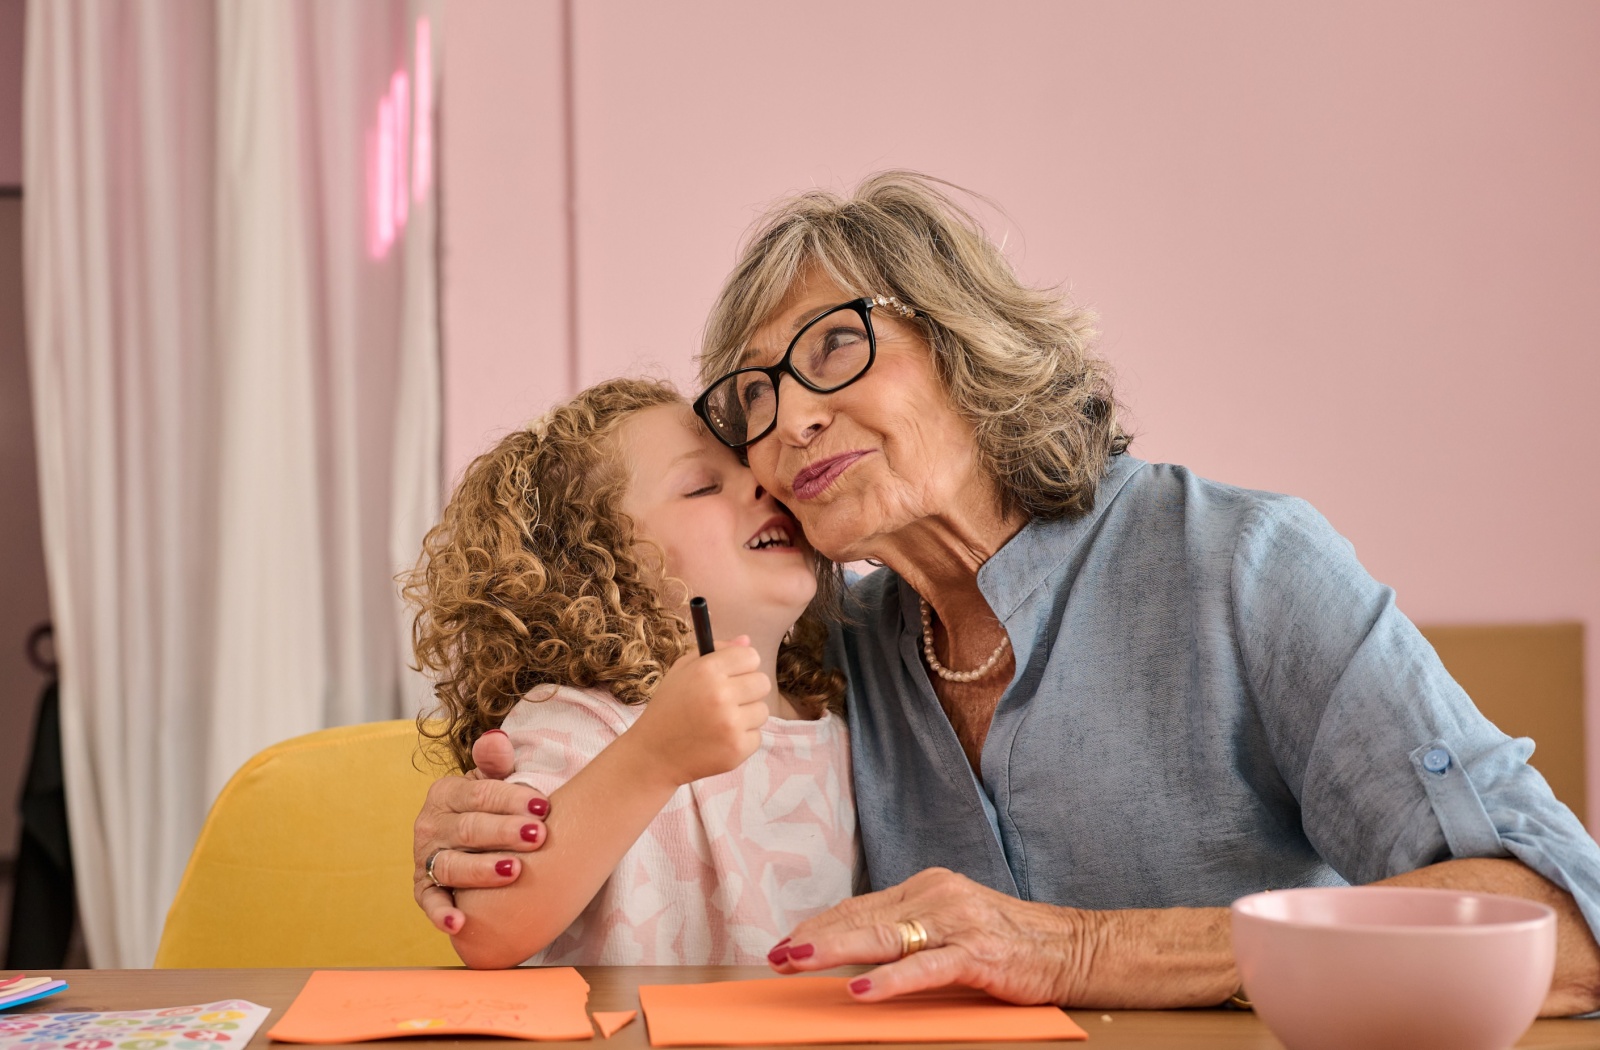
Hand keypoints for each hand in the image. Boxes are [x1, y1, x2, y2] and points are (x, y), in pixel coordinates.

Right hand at [413, 729, 551, 932]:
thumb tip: (497, 741)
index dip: (511, 798)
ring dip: (481, 870)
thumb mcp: (493, 780)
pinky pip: (430, 902)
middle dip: (505, 832)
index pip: (479, 793)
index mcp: (446, 792)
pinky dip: (441, 914)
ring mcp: (425, 858)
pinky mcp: (424, 888)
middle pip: (469, 828)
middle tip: (538, 837)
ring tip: (513, 871)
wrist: (474, 840)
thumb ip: (495, 762)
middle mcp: (430, 824)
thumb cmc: (492, 807)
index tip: (543, 806)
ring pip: (451, 865)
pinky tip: (459, 924)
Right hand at [630, 637, 769, 785]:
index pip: (751, 656)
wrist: (654, 755)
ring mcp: (730, 723)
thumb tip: (747, 640)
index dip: (742, 666)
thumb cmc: (668, 709)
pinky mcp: (737, 748)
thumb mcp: (682, 671)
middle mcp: (720, 694)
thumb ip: (716, 652)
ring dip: (746, 716)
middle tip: (727, 701)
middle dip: (748, 691)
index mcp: (707, 670)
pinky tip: (720, 740)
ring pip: (763, 711)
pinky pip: (757, 736)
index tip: (732, 676)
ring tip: (720, 722)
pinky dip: (742, 739)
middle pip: (763, 682)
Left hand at [768, 868, 1088, 1004]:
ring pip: (882, 936)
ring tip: (797, 960)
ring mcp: (956, 922)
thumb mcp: (954, 926)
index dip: (820, 924)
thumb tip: (858, 954)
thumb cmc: (1012, 942)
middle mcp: (938, 895)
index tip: (787, 940)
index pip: (861, 906)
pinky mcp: (977, 954)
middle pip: (861, 917)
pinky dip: (887, 980)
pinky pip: (923, 968)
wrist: (1073, 947)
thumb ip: (911, 933)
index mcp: (929, 887)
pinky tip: (859, 989)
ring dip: (833, 949)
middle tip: (777, 954)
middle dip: (814, 936)